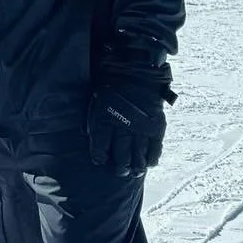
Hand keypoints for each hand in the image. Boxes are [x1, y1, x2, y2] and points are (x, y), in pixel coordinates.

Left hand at [88, 57, 173, 175]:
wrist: (136, 71)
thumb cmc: (111, 84)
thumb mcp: (95, 98)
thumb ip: (91, 118)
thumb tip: (86, 135)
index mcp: (104, 119)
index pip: (101, 147)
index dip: (100, 157)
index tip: (101, 161)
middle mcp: (123, 128)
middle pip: (121, 157)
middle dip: (119, 168)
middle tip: (119, 171)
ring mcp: (141, 129)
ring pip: (138, 158)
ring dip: (135, 167)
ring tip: (134, 171)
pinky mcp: (156, 128)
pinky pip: (155, 150)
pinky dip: (151, 159)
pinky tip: (148, 163)